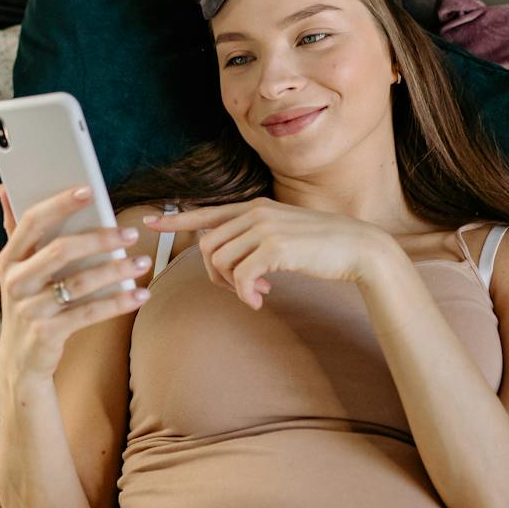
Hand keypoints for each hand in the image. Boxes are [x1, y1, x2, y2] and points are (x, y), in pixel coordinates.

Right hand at [0, 183, 151, 382]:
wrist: (20, 358)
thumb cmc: (28, 302)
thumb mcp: (18, 268)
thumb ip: (16, 228)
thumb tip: (5, 187)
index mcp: (10, 258)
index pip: (33, 221)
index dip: (61, 203)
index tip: (90, 189)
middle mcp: (16, 281)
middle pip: (60, 250)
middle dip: (99, 238)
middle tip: (130, 233)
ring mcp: (30, 309)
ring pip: (80, 282)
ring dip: (116, 270)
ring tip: (141, 262)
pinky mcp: (47, 333)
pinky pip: (89, 313)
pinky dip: (117, 303)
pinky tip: (139, 295)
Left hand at [143, 198, 390, 309]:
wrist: (358, 248)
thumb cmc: (322, 246)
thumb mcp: (283, 235)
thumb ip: (256, 239)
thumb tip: (231, 261)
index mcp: (255, 208)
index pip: (206, 212)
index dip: (176, 219)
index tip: (150, 223)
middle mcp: (255, 212)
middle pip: (208, 245)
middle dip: (216, 274)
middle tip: (241, 290)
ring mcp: (264, 228)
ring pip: (220, 261)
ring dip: (232, 285)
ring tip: (256, 293)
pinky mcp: (274, 247)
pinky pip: (241, 276)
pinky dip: (246, 293)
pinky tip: (262, 300)